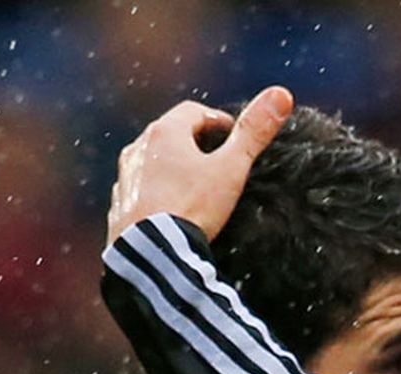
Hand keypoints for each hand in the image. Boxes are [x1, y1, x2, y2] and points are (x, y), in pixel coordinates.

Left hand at [107, 85, 293, 243]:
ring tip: (195, 186)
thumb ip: (254, 133)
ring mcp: (125, 176)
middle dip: (195, 142)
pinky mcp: (120, 204)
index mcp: (165, 133)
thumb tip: (281, 94)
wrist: (154, 252)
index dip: (218, 121)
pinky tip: (170, 209)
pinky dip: (155, 192)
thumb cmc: (193, 207)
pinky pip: (139, 189)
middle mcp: (139, 148)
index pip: (194, 112)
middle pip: (171, 134)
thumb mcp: (232, 168)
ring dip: (172, 166)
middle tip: (219, 160)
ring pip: (152, 161)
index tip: (234, 137)